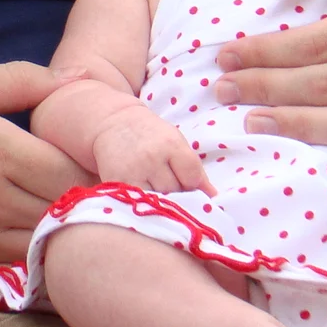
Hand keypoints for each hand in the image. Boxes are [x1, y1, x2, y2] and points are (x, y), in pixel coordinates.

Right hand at [0, 63, 85, 294]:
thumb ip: (16, 80)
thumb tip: (74, 78)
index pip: (76, 174)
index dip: (97, 173)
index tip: (100, 167)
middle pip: (68, 216)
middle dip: (88, 208)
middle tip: (96, 198)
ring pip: (47, 255)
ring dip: (66, 242)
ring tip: (71, 226)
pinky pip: (14, 287)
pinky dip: (35, 277)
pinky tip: (39, 258)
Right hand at [91, 111, 212, 195]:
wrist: (113, 122)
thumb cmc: (150, 134)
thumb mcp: (176, 142)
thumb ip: (194, 169)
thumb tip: (213, 197)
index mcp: (170, 144)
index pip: (193, 177)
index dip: (195, 186)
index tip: (189, 184)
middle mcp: (151, 158)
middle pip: (176, 192)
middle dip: (178, 194)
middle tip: (172, 188)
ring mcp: (133, 171)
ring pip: (158, 201)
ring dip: (161, 201)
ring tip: (156, 190)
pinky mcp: (116, 182)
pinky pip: (138, 203)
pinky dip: (143, 203)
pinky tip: (143, 196)